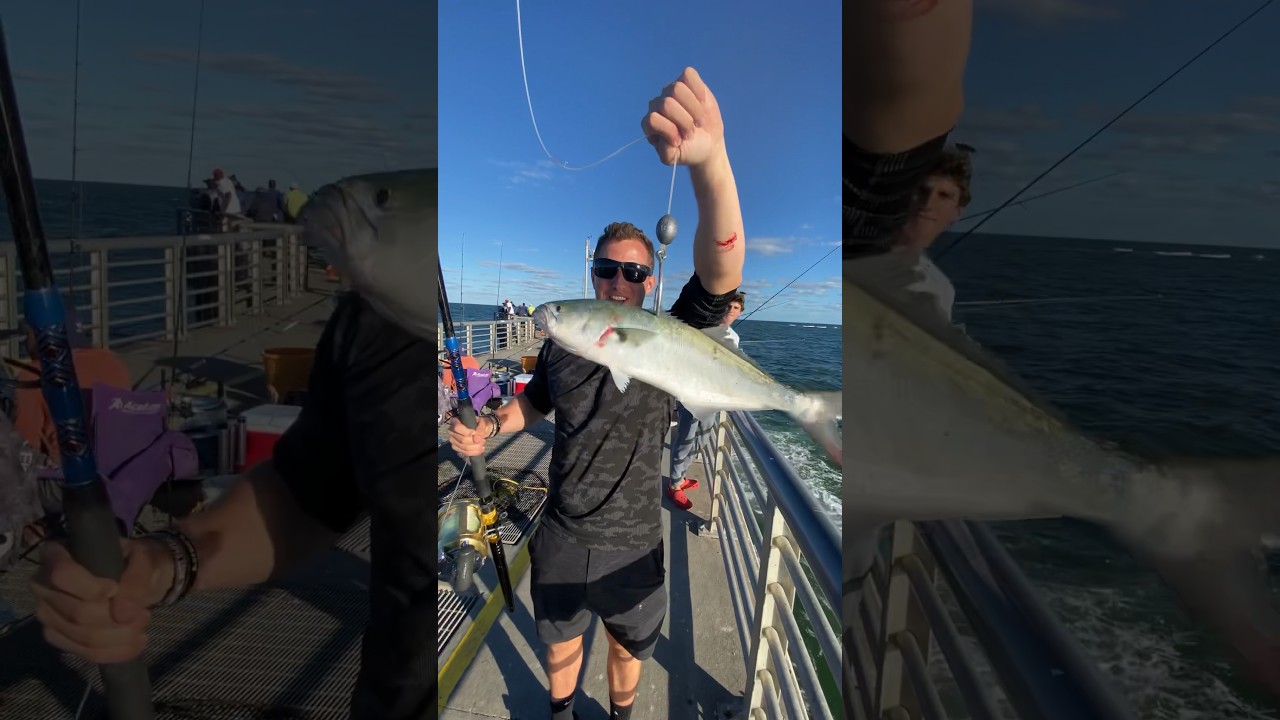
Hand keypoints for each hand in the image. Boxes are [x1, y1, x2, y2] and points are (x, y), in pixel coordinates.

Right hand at [30, 538, 171, 663]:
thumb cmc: (131, 562)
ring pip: (83, 637)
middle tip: (144, 613)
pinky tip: (135, 643)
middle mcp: (43, 586)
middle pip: (77, 613)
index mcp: (57, 555)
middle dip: (117, 619)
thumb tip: (123, 616)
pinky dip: (115, 652)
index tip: (115, 589)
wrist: (133, 579)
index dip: (89, 587)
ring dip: (120, 637)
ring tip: (142, 624)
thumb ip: (135, 581)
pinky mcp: (57, 636)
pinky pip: (84, 652)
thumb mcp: (141, 560)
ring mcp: (47, 614)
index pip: (62, 575)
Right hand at [449, 416, 490, 456]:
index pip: (457, 428)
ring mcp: (453, 441)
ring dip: (476, 447)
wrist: (477, 430)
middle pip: (462, 440)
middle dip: (474, 442)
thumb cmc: (478, 424)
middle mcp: (451, 431)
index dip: (466, 432)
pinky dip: (474, 452)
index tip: (474, 432)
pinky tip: (480, 449)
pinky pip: (465, 452)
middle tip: (483, 440)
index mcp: (455, 421)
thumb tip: (476, 440)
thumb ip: (480, 429)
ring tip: (482, 444)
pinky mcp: (456, 448)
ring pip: (464, 447)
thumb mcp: (482, 423)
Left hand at [642, 67, 724, 168]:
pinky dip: (698, 90)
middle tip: (691, 131)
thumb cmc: (688, 149)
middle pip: (667, 104)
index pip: (652, 119)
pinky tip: (702, 102)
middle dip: (685, 121)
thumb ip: (665, 151)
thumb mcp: (673, 157)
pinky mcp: (686, 82)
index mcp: (649, 123)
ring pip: (678, 88)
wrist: (707, 144)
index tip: (680, 142)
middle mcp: (657, 104)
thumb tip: (666, 136)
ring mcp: (671, 91)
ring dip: (694, 108)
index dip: (670, 131)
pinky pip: (688, 75)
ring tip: (698, 120)